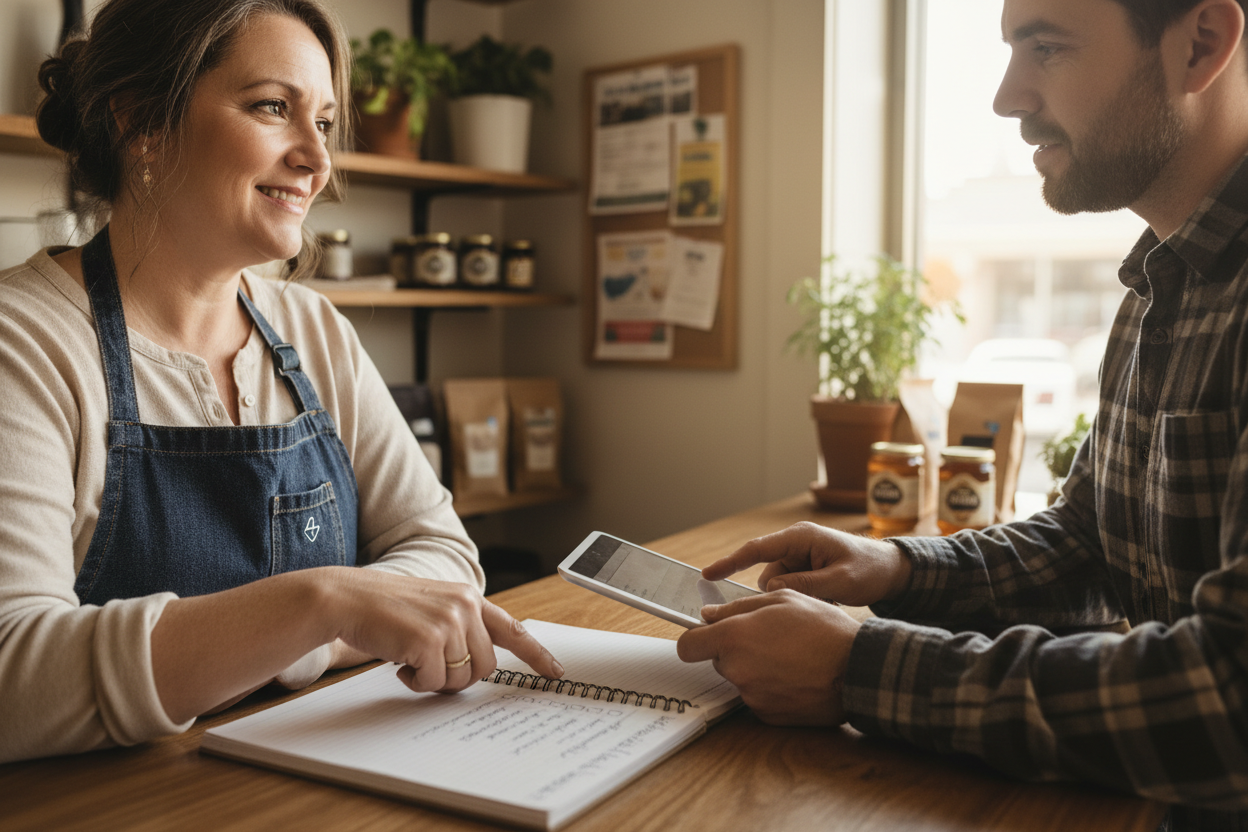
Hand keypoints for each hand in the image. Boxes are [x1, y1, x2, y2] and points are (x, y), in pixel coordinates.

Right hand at [328, 569, 562, 693]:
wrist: (347, 598)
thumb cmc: (384, 609)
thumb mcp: (432, 609)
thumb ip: (460, 629)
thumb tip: (477, 667)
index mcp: (469, 598)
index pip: (513, 629)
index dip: (536, 655)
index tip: (555, 672)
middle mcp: (465, 607)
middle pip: (486, 668)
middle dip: (459, 678)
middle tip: (430, 669)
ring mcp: (449, 622)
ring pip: (461, 679)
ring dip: (434, 680)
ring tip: (411, 659)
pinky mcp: (430, 640)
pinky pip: (434, 683)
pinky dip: (415, 682)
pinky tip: (399, 662)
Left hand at [676, 590, 859, 724]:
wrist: (856, 669)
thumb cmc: (823, 629)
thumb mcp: (782, 600)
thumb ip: (738, 607)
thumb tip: (709, 614)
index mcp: (734, 637)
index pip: (688, 645)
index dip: (695, 639)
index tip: (706, 635)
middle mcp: (736, 669)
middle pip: (717, 660)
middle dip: (734, 649)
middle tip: (767, 638)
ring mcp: (751, 695)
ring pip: (739, 677)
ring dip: (754, 667)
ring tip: (788, 655)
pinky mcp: (767, 715)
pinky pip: (757, 696)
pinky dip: (770, 687)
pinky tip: (794, 675)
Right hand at [701, 522, 911, 606]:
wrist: (893, 570)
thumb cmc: (870, 570)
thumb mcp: (840, 580)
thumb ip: (804, 585)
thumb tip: (770, 591)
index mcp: (801, 537)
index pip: (757, 549)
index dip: (730, 562)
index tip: (708, 573)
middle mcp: (797, 543)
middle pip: (769, 574)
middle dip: (783, 593)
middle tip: (816, 600)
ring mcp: (801, 556)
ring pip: (779, 584)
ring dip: (796, 596)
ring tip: (828, 599)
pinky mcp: (806, 567)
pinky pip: (791, 586)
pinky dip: (804, 596)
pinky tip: (828, 598)